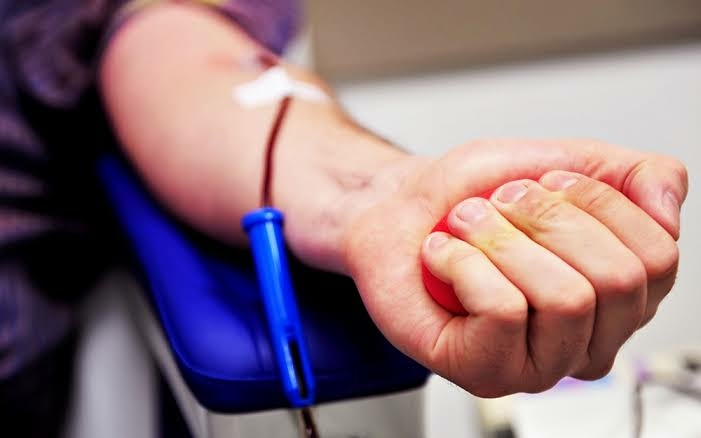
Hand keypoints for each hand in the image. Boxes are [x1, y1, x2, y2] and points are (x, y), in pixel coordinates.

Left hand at [341, 139, 686, 396]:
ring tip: (465, 228)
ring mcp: (539, 362)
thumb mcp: (564, 160)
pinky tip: (443, 258)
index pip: (658, 254)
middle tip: (496, 205)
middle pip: (617, 279)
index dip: (594, 201)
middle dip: (544, 217)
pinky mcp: (485, 372)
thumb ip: (638, 177)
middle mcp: (589, 337)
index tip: (542, 183)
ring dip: (500, 239)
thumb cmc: (473, 193)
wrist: (399, 209)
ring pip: (565, 298)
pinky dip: (463, 263)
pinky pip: (502, 312)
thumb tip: (670, 215)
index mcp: (620, 294)